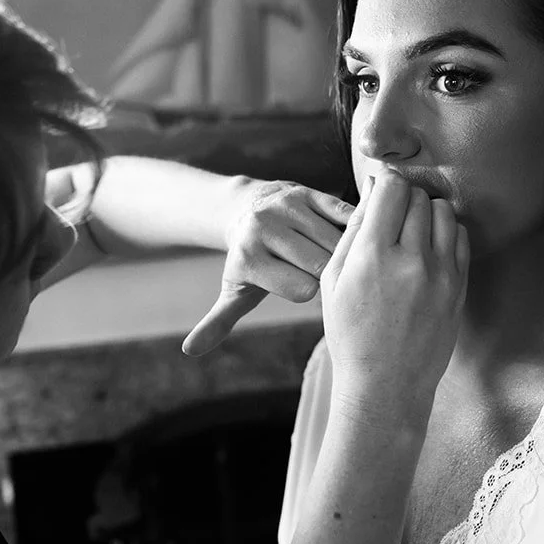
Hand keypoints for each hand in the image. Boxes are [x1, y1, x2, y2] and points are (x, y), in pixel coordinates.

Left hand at [182, 179, 354, 356]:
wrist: (248, 211)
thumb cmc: (250, 262)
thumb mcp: (234, 292)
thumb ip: (217, 322)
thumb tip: (189, 350)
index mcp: (248, 258)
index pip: (302, 290)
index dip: (309, 294)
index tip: (305, 289)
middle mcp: (264, 228)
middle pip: (321, 265)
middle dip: (330, 275)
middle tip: (328, 276)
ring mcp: (286, 207)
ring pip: (335, 241)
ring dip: (345, 254)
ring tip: (338, 260)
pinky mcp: (305, 192)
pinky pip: (343, 215)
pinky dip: (353, 230)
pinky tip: (352, 240)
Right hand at [320, 172, 468, 435]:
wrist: (386, 383)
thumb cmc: (351, 333)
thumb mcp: (334, 281)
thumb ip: (353, 232)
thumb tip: (373, 191)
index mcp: (372, 256)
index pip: (391, 189)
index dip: (385, 185)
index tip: (382, 194)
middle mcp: (410, 260)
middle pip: (418, 197)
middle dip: (404, 200)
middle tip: (394, 218)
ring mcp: (440, 274)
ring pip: (443, 212)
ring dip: (428, 213)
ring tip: (413, 232)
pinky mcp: (459, 287)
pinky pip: (460, 237)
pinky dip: (446, 233)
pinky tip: (430, 249)